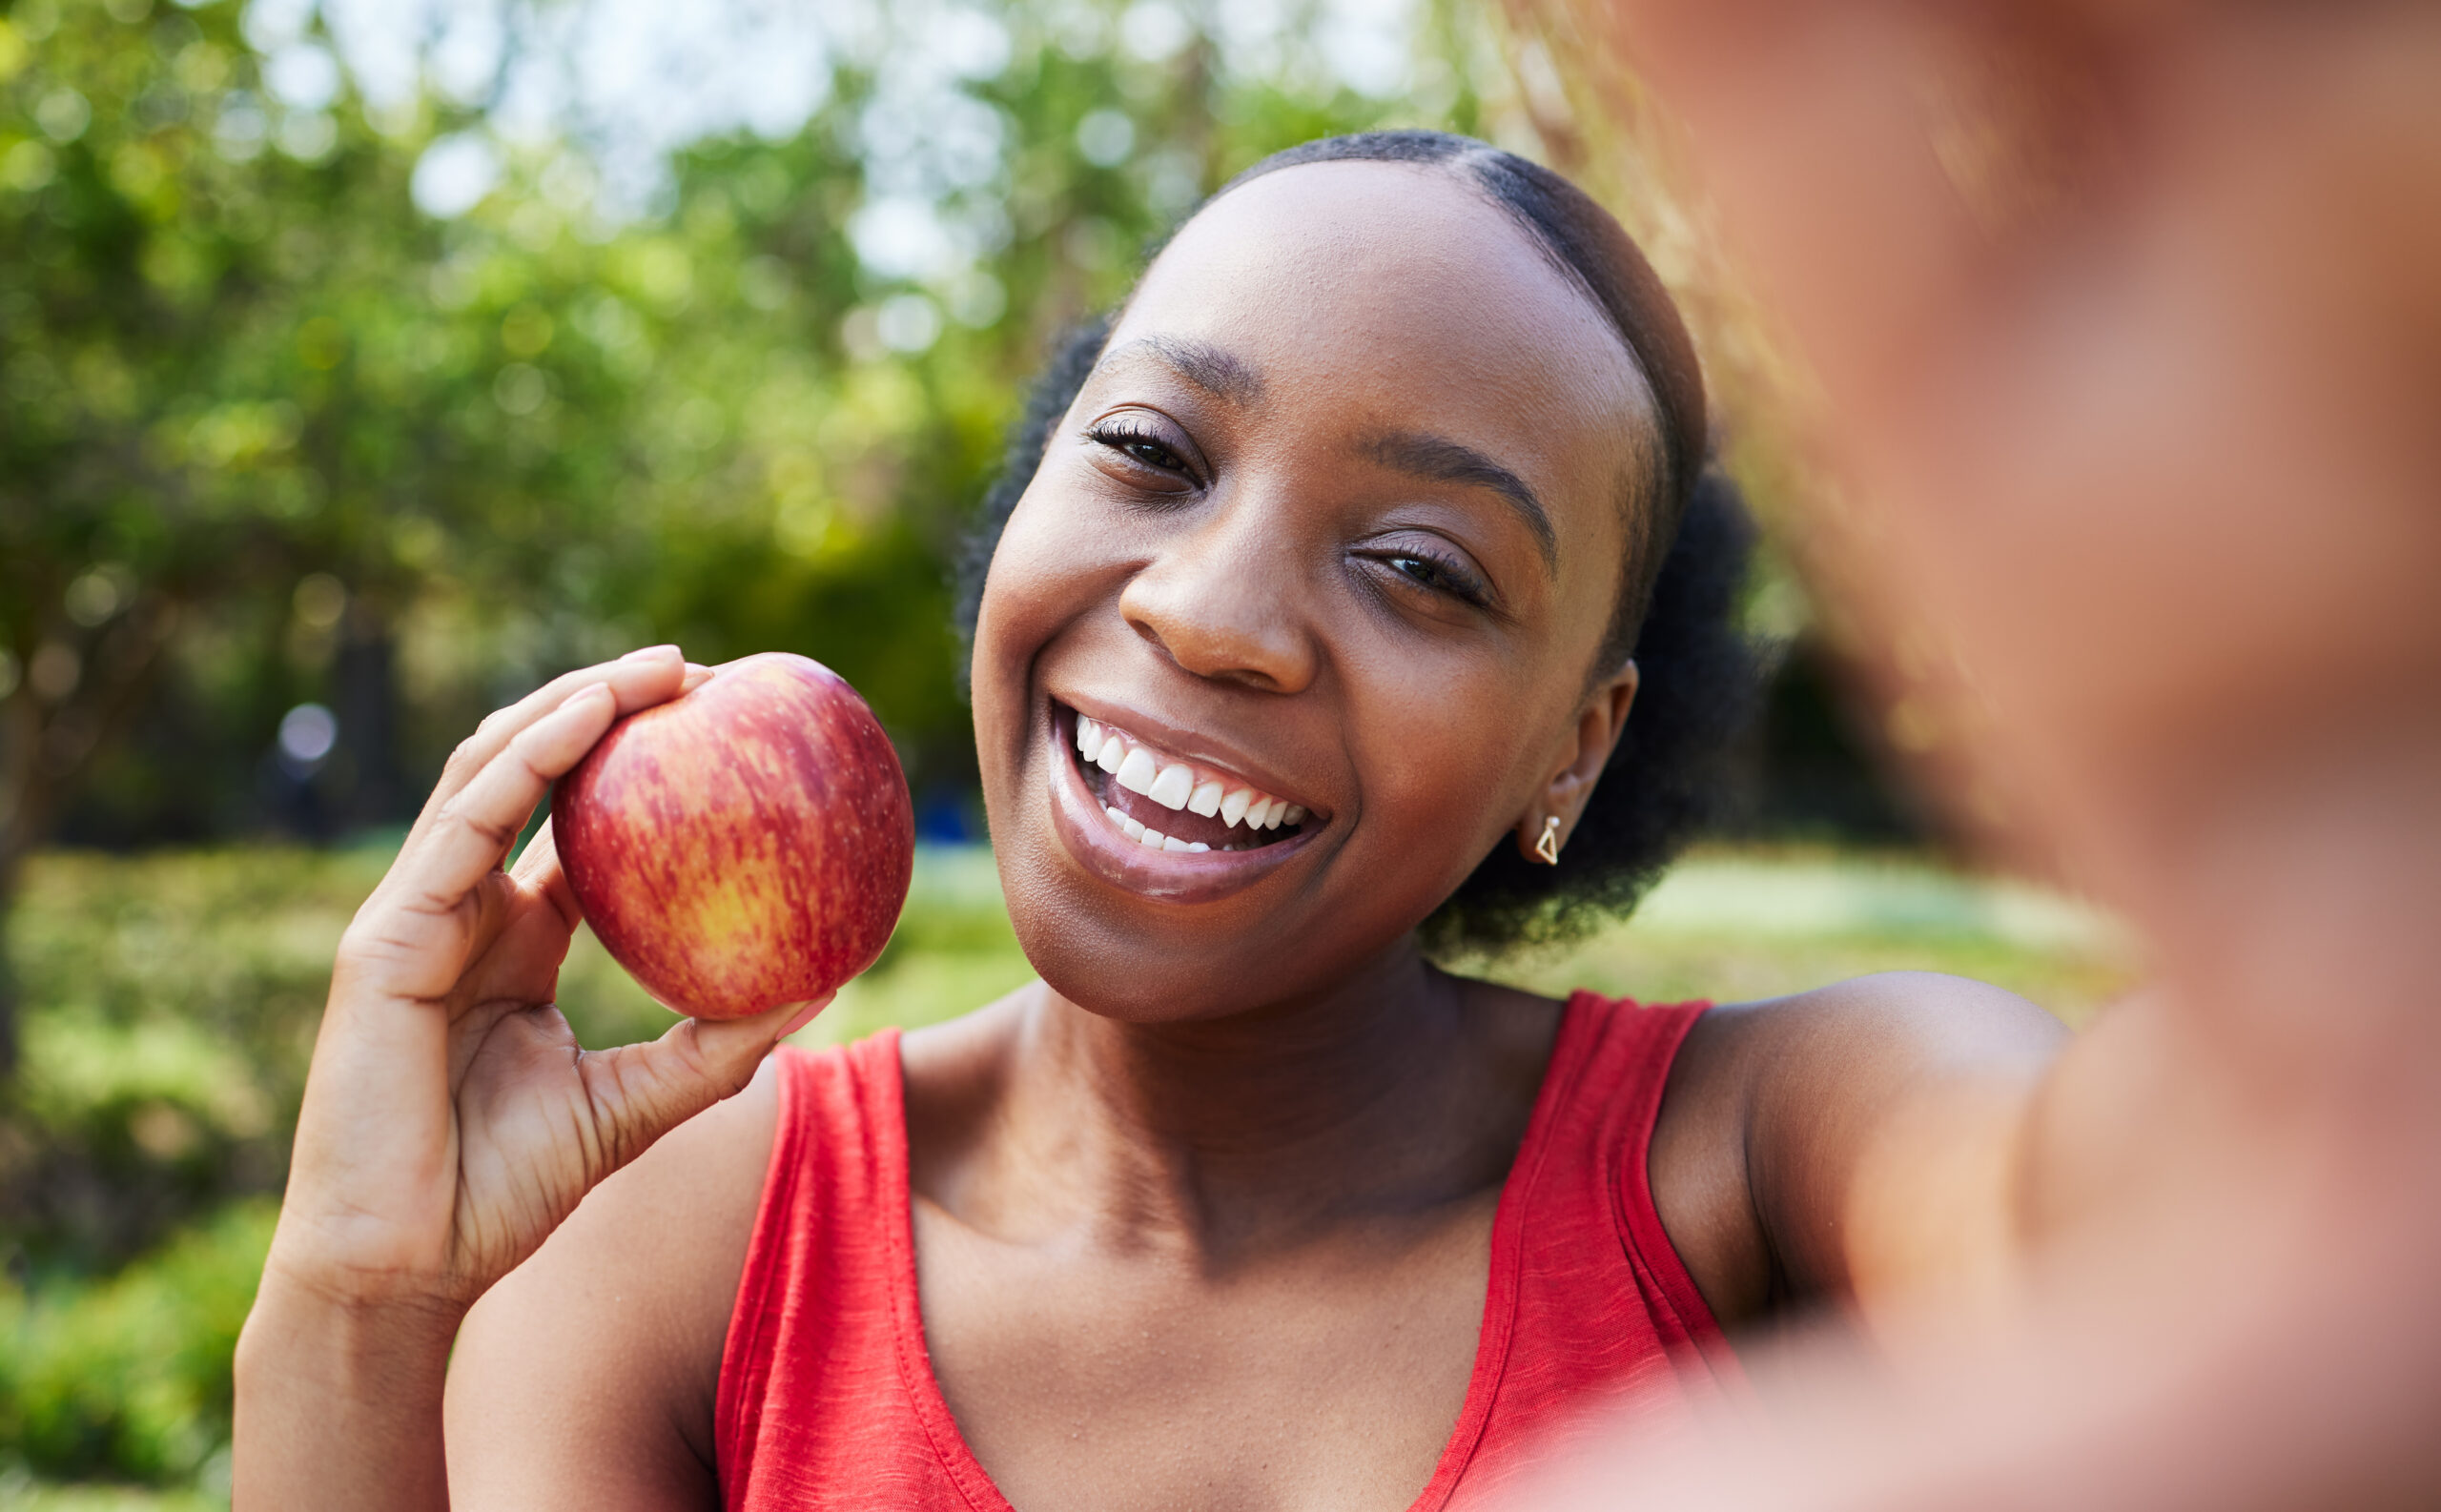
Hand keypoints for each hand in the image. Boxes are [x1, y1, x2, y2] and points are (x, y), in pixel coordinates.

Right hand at [263, 646, 825, 1315]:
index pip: (577, 822)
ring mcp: (418, 913)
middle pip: (536, 770)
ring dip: (576, 704)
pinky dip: (531, 756)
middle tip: (712, 674)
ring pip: (494, 769)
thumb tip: (827, 980)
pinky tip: (592, 715)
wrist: (404, 1265)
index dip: (644, 764)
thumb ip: (722, 1042)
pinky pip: (468, 820)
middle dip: (614, 705)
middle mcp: (463, 909)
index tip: (732, 727)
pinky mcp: (387, 932)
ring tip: (665, 668)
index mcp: (513, 939)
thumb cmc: (508, 1192)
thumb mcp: (642, 1103)